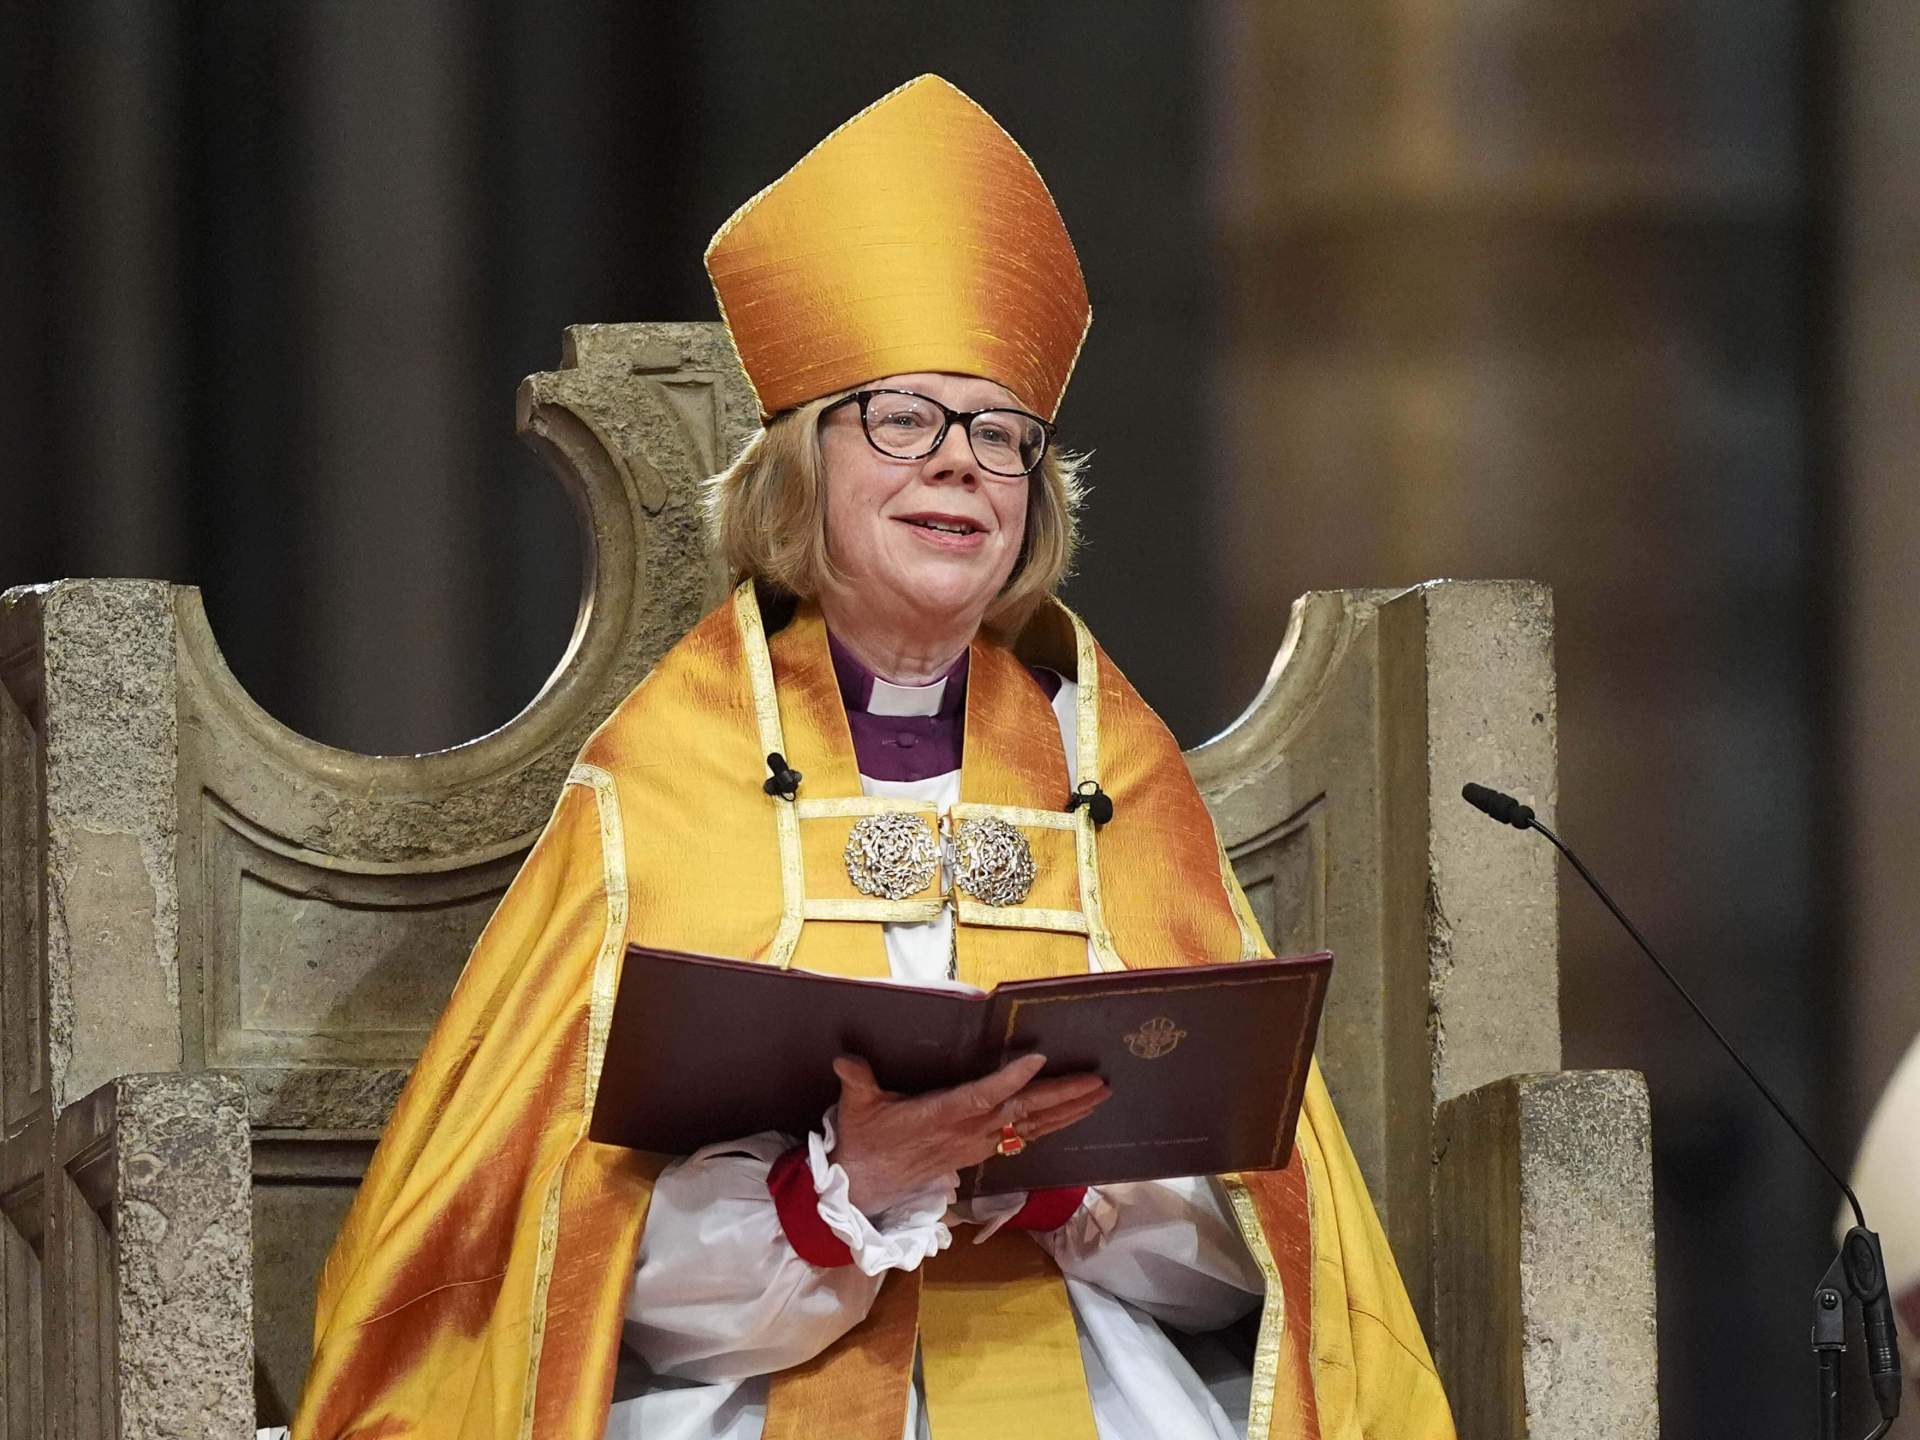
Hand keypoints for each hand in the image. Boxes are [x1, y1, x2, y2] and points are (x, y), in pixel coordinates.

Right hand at [827, 1053, 1109, 1215]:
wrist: (866, 1186)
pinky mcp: (979, 1154)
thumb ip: (856, 1080)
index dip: (1010, 1079)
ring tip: (1099, 1095)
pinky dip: (1050, 1126)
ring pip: (1030, 1128)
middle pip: (1023, 1113)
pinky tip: (1071, 1116)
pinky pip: (1023, 1139)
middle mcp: (967, 1132)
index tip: (1038, 1059)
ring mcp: (977, 1145)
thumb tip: (844, 1059)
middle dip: (1063, 1096)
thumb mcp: (857, 1107)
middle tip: (1099, 1081)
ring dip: (1067, 1112)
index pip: (982, 1095)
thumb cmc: (864, 1140)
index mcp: (941, 1115)